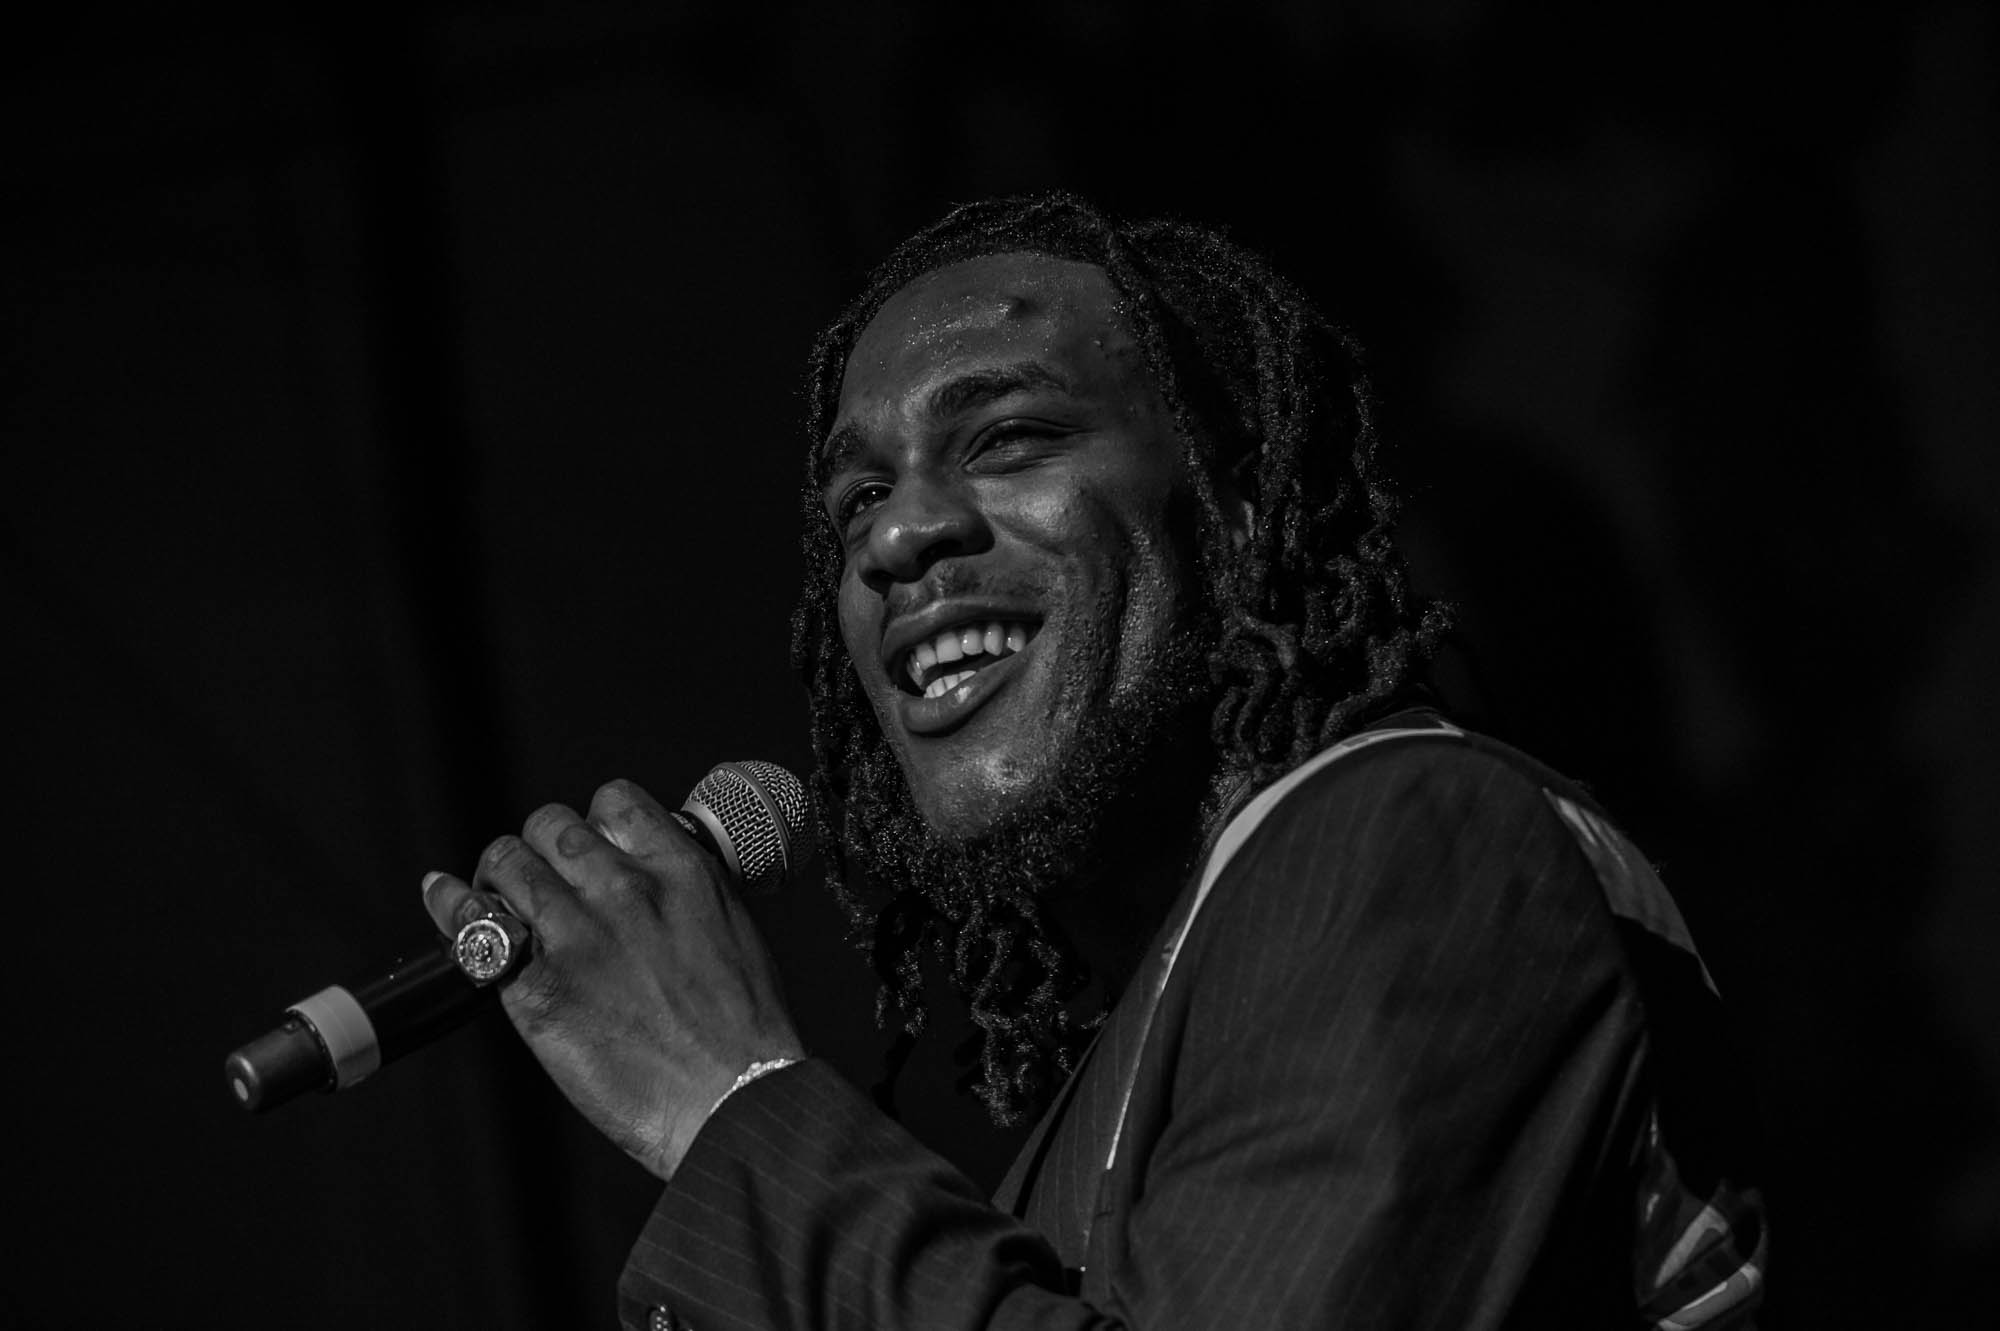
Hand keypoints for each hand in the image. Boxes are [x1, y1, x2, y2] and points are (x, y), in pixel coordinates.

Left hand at [421, 779, 802, 1179]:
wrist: (734, 1096)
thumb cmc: (745, 1030)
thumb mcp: (732, 930)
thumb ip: (685, 896)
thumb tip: (655, 889)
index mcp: (679, 870)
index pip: (614, 802)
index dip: (593, 821)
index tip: (589, 846)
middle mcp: (622, 889)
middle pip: (550, 825)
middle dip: (540, 846)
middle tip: (539, 875)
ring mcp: (575, 935)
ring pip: (507, 862)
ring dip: (498, 874)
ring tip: (497, 893)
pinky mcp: (536, 987)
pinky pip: (473, 922)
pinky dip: (452, 904)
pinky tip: (444, 897)